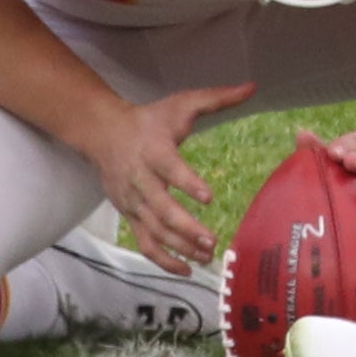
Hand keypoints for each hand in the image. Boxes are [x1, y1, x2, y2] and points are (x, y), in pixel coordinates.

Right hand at [79, 80, 254, 273]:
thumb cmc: (150, 119)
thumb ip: (217, 98)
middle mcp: (141, 179)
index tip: (208, 196)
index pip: (170, 169)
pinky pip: (145, 242)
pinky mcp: (130, 214)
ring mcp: (133, 201)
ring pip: (154, 231)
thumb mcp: (181, 103)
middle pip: (162, 209)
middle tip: (212, 241)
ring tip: (206, 257)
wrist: (102, 133)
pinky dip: (163, 260)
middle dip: (186, 228)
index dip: (187, 183)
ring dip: (179, 248)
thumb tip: (253, 86)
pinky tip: (186, 270)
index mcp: (154, 151)